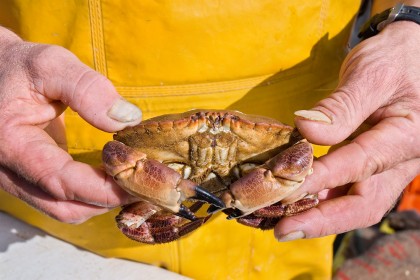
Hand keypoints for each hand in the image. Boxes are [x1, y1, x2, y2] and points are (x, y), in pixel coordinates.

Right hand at [0, 28, 141, 222]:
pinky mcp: (32, 177)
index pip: (61, 182)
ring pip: (64, 209)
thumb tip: (128, 118)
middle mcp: (10, 172)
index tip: (139, 180)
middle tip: (143, 183)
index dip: (104, 188)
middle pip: (65, 207)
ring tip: (132, 182)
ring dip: (101, 202)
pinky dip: (90, 196)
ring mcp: (20, 179)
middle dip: (108, 200)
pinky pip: (63, 199)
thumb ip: (87, 89)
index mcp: (12, 145)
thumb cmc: (19, 67)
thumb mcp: (51, 65)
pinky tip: (113, 180)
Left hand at [275, 21, 419, 240]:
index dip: (319, 179)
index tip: (283, 190)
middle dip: (321, 220)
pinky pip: (350, 191)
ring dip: (318, 216)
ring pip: (356, 203)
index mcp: (409, 137)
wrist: (412, 57)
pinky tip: (297, 203)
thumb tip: (305, 128)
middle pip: (363, 204)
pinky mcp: (374, 167)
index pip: (359, 164)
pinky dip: (323, 201)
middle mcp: (402, 162)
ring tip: (281, 223)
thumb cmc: (396, 59)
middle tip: (282, 231)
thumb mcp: (371, 74)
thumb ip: (342, 106)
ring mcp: (389, 168)